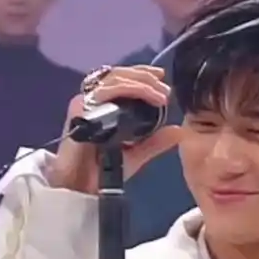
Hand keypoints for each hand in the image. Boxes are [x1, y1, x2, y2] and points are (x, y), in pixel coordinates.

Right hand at [49, 65, 182, 194]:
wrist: (81, 185)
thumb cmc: (103, 170)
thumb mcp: (136, 154)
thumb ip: (155, 141)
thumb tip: (178, 131)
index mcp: (103, 105)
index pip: (120, 78)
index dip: (140, 72)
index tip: (161, 76)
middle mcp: (93, 101)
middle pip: (117, 74)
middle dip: (144, 76)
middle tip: (164, 88)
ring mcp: (84, 103)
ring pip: (113, 80)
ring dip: (140, 83)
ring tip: (160, 95)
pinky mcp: (80, 110)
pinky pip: (105, 93)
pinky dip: (127, 90)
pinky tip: (144, 95)